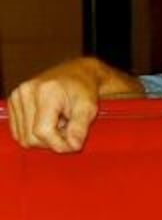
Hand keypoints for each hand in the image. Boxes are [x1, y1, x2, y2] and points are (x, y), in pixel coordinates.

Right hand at [7, 57, 141, 152]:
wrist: (77, 74)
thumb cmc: (84, 88)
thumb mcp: (89, 107)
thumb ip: (80, 127)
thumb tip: (73, 146)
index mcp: (46, 91)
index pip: (43, 131)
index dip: (59, 143)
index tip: (73, 144)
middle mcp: (26, 92)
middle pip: (31, 137)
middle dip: (52, 140)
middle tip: (68, 130)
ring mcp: (17, 97)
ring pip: (23, 137)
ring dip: (44, 137)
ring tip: (60, 124)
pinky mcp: (13, 102)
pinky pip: (18, 132)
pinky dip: (34, 132)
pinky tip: (49, 122)